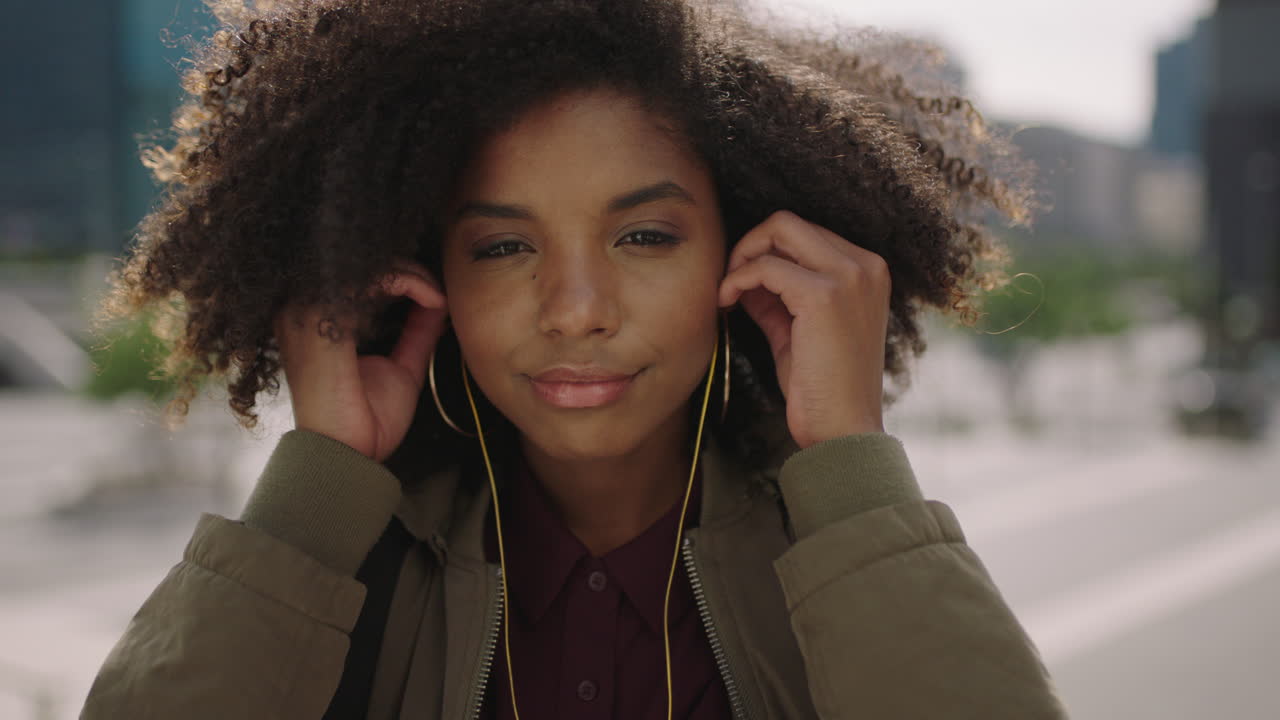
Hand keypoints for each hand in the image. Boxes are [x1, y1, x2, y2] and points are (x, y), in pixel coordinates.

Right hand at [273, 260, 447, 461]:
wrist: (347, 455)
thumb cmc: (365, 419)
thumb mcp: (402, 367)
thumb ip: (417, 333)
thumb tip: (439, 302)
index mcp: (317, 318)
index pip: (358, 273)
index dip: (402, 274)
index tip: (437, 294)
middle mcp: (305, 308)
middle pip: (360, 261)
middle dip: (409, 269)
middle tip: (440, 292)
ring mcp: (307, 309)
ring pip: (365, 262)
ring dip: (411, 273)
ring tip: (437, 296)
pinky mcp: (320, 316)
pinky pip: (368, 276)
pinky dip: (407, 279)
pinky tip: (432, 299)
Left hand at [719, 211, 889, 448]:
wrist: (843, 431)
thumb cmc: (822, 389)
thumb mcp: (799, 330)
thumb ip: (777, 297)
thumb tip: (743, 273)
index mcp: (867, 271)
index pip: (805, 234)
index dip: (766, 253)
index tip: (744, 284)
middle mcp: (865, 266)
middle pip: (790, 222)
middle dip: (749, 244)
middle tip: (729, 282)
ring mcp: (849, 276)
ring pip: (779, 230)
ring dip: (741, 257)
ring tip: (727, 294)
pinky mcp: (824, 295)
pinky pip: (766, 266)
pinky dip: (738, 279)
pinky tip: (727, 303)